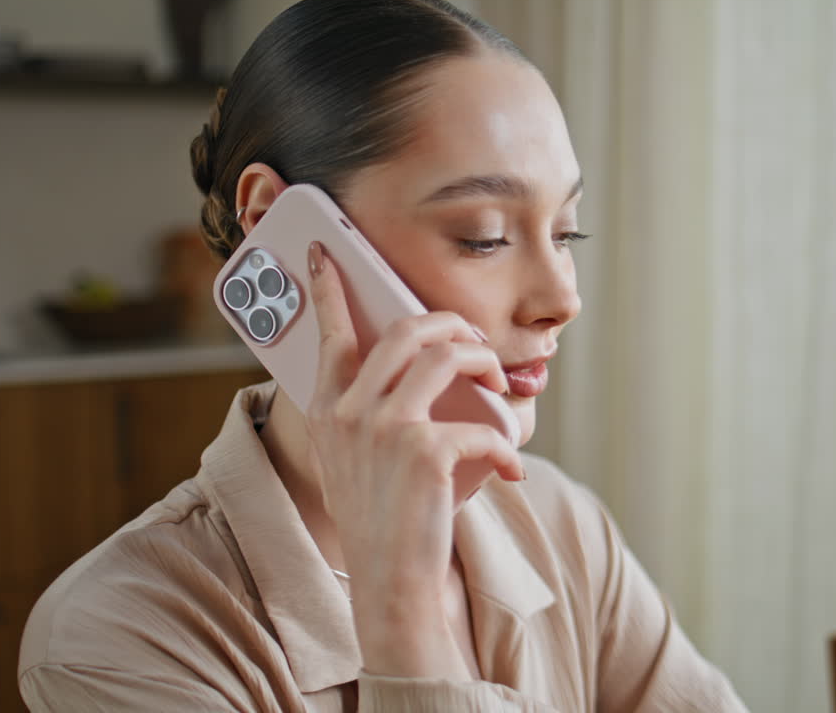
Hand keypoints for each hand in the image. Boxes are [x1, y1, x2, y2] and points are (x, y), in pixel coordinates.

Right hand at [303, 241, 523, 678]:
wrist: (390, 582)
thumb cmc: (383, 521)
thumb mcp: (357, 461)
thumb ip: (371, 414)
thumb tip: (422, 369)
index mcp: (330, 411)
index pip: (328, 334)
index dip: (329, 288)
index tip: (325, 251)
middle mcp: (351, 412)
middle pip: (405, 330)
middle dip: (450, 324)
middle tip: (474, 342)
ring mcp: (385, 429)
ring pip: (445, 356)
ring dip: (484, 362)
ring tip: (500, 384)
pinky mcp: (424, 453)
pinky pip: (482, 424)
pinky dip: (506, 444)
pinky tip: (510, 470)